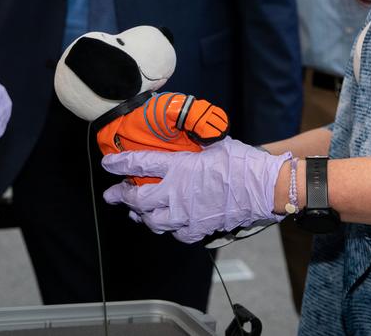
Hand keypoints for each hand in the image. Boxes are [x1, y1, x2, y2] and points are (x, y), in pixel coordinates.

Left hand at [101, 136, 290, 243]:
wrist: (262, 187)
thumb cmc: (241, 162)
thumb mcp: (213, 145)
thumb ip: (194, 146)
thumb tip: (190, 137)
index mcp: (179, 167)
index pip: (140, 163)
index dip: (120, 164)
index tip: (109, 164)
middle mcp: (177, 192)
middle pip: (139, 198)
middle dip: (121, 196)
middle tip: (112, 195)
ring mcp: (186, 214)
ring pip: (153, 221)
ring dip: (142, 216)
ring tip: (136, 213)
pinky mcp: (198, 228)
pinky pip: (176, 233)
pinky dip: (170, 229)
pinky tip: (169, 224)